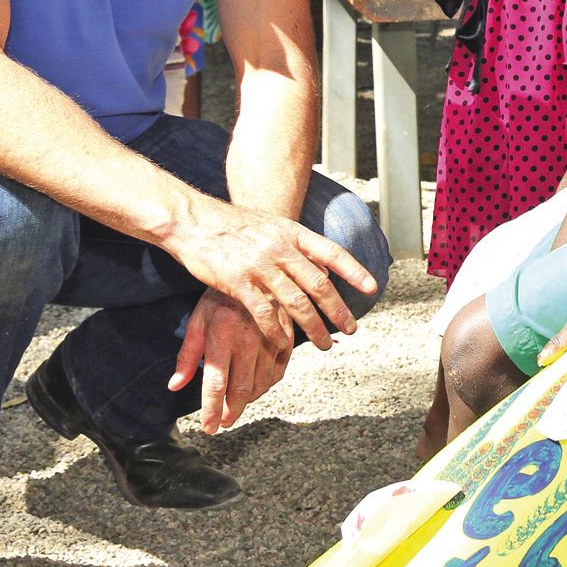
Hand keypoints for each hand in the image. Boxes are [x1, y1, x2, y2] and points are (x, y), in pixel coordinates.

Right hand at [166, 201, 377, 353]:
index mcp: (292, 233)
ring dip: (314, 327)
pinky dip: (277, 332)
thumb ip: (298, 248)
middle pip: (319, 284)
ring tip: (327, 343)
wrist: (194, 221)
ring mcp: (260, 265)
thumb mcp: (273, 227)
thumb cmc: (235, 225)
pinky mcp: (237, 282)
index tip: (372, 287)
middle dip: (338, 310)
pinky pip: (264, 313)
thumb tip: (326, 271)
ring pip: (296, 303)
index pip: (332, 252)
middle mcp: (280, 248)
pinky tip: (286, 345)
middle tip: (352, 328)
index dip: (354, 271)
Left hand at [169, 290, 292, 433]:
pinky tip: (256, 386)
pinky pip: (278, 373)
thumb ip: (187, 355)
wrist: (257, 270)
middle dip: (231, 412)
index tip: (209, 427)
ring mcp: (270, 341)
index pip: (216, 384)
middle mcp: (248, 342)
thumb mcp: (198, 320)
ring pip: (261, 385)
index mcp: (221, 337)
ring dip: (248, 400)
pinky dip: (267, 385)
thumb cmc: (222, 296)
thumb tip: (175, 385)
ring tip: (236, 404)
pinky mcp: (286, 339)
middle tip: (223, 422)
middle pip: (240, 390)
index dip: (212, 410)